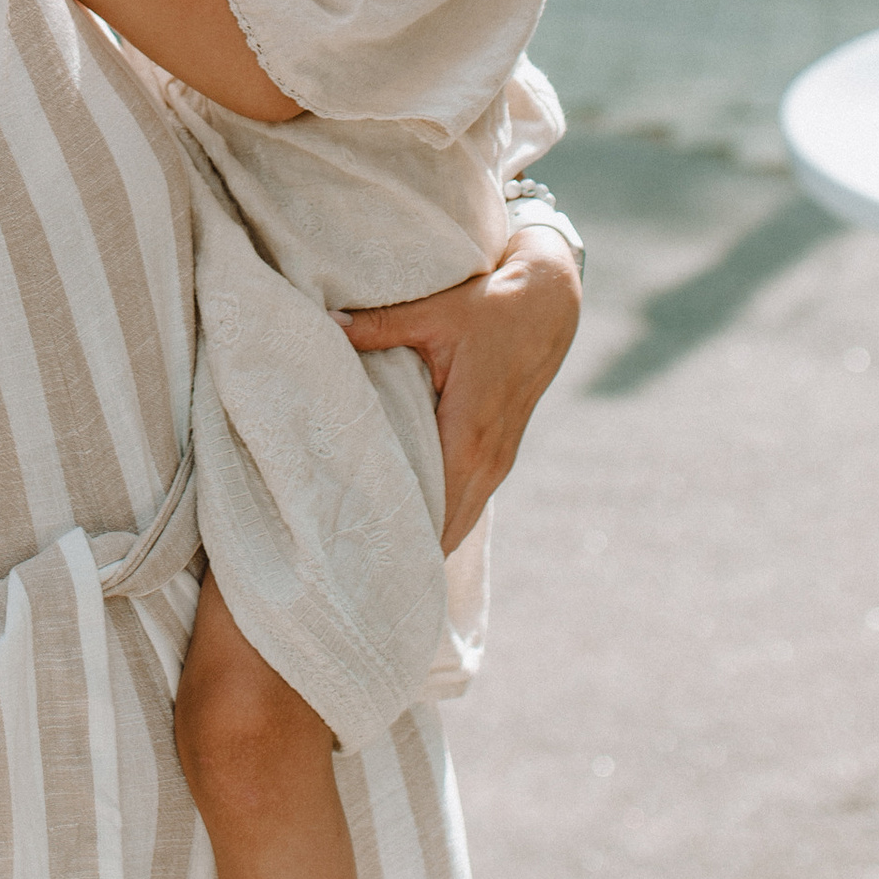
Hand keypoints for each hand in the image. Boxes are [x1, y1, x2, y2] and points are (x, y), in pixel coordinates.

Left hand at [342, 215, 579, 550]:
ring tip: (376, 563)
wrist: (552, 303)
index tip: (360, 564)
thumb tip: (326, 325)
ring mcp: (498, 461)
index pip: (433, 509)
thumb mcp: (435, 311)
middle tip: (354, 575)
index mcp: (468, 433)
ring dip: (426, 538)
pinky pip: (469, 502)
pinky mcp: (499, 454)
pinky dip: (443, 518)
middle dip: (406, 551)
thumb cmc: (493, 307)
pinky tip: (410, 528)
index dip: (400, 537)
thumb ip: (379, 325)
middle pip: (445, 529)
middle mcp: (487, 460)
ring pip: (460, 521)